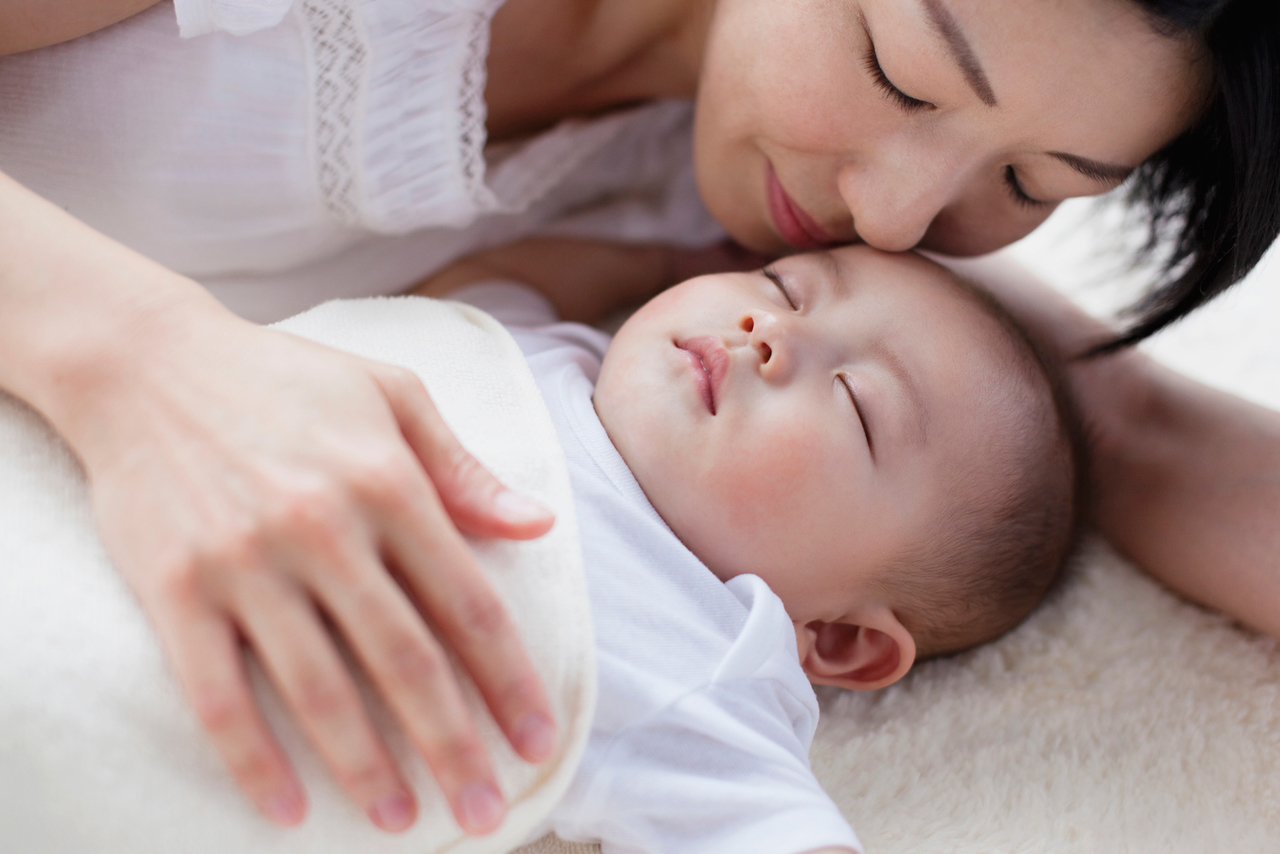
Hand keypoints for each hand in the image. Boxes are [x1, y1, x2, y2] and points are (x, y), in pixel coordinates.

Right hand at [70, 309, 557, 833]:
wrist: (147, 363)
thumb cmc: (286, 379)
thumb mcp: (392, 394)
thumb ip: (464, 469)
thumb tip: (539, 526)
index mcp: (388, 481)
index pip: (468, 603)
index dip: (509, 680)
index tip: (538, 739)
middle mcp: (323, 527)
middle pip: (405, 660)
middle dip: (453, 745)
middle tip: (486, 812)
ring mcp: (245, 562)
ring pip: (319, 690)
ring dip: (366, 767)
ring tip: (402, 822)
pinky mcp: (175, 589)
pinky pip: (217, 694)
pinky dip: (250, 761)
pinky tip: (285, 810)